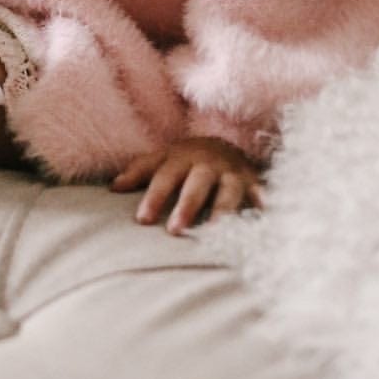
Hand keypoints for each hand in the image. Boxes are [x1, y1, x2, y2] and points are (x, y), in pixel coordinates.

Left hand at [109, 137, 263, 235]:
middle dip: (187, 206)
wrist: (227, 143)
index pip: (165, 177)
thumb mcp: (163, 159)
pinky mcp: (255, 184)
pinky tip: (265, 224)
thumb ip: (139, 171)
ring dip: (222, 212)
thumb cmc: (187, 160)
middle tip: (175, 230)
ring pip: (229, 193)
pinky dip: (264, 210)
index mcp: (183, 158)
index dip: (154, 197)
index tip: (142, 220)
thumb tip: (113, 188)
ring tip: (214, 235)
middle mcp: (209, 165)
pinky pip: (262, 197)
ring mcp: (233, 174)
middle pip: (197, 185)